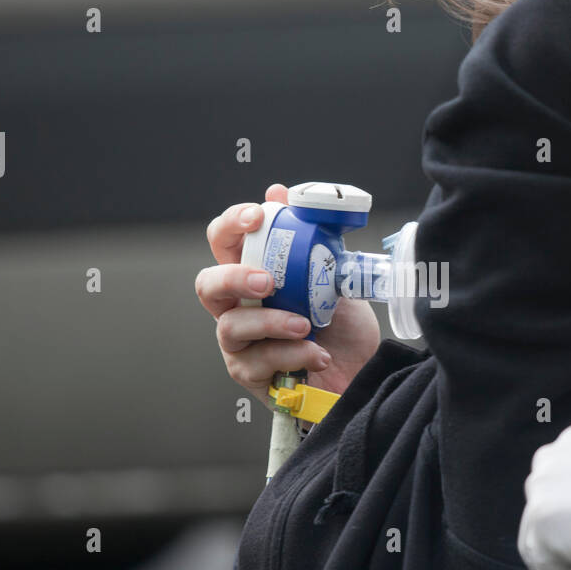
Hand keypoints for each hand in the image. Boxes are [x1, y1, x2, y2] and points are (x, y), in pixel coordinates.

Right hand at [195, 183, 381, 407]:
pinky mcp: (252, 377)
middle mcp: (240, 308)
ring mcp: (241, 344)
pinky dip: (292, 354)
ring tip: (306, 325)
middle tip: (267, 281)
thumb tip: (282, 192)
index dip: (232, 225)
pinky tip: (318, 354)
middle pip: (207, 285)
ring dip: (271, 322)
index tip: (258, 216)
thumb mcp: (334, 276)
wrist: (363, 374)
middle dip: (234, 277)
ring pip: (230, 327)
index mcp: (254, 276)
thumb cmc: (343, 328)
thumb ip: (309, 238)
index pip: (224, 243)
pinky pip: (258, 362)